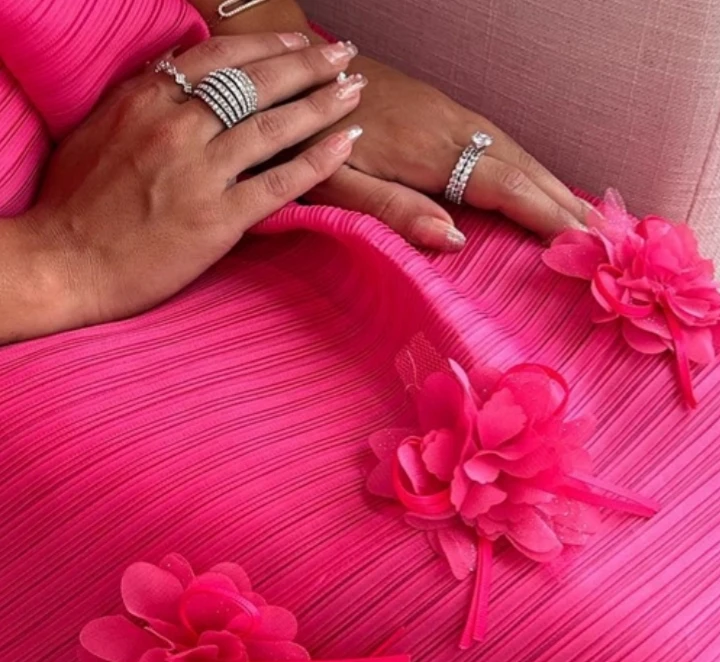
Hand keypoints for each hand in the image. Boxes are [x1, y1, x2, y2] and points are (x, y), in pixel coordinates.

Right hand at [15, 32, 364, 335]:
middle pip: (255, 83)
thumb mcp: (99, 131)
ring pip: (273, 125)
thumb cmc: (76, 203)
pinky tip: (345, 142)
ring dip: (321, 103)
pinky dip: (317, 160)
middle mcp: (176, 127)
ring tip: (355, 91)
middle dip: (306, 64)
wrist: (65, 262)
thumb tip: (176, 78)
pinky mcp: (216, 219)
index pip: (219, 56)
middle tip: (343, 56)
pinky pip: (278, 181)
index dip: (266, 46)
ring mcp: (198, 173)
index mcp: (146, 100)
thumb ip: (143, 103)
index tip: (297, 41)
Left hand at [307, 57, 588, 251]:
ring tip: (589, 218)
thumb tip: (455, 241)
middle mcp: (452, 128)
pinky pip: (501, 142)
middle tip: (608, 238)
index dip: (547, 217)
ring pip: (517, 151)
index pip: (506, 187)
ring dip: (556, 185)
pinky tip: (541, 185)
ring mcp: (452, 115)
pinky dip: (531, 168)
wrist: (298, 71)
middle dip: (567, 203)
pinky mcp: (445, 110)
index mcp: (431, 152)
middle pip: (525, 167)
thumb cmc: (310, 138)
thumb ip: (394, 211)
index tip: (584, 244)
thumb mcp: (339, 184)